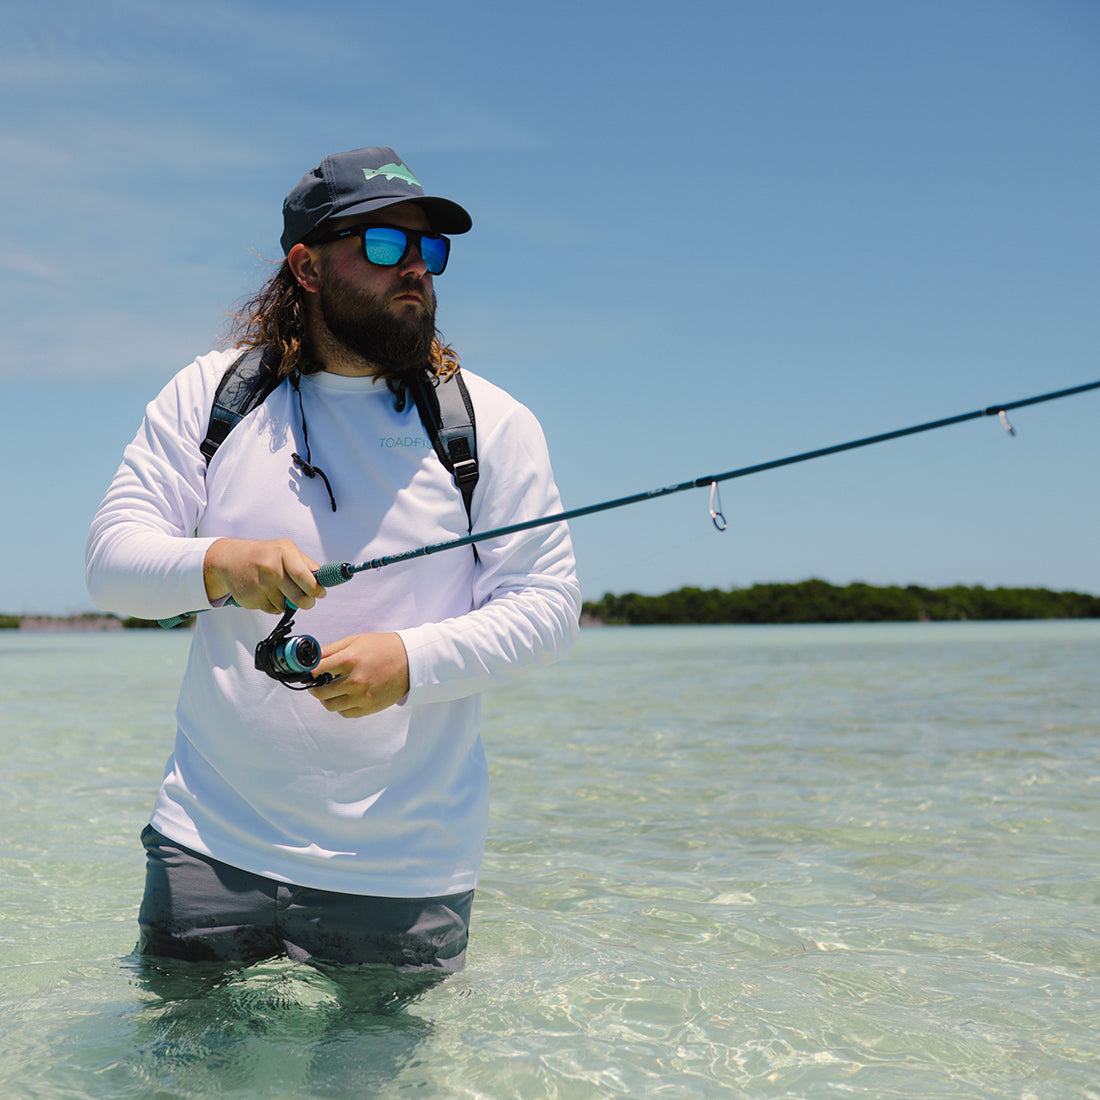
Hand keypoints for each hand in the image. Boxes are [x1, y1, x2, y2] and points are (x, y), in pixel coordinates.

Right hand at [203, 538, 326, 613]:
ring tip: (280, 590)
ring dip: (288, 603)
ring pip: (286, 606)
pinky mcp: (251, 598)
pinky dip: (275, 606)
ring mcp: (260, 584)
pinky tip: (267, 593)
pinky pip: (273, 610)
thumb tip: (324, 580)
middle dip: (306, 603)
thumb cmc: (264, 555)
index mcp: (284, 552)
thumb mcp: (286, 550)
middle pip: (298, 596)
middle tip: (308, 602)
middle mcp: (271, 567)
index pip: (304, 576)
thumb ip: (306, 565)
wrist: (230, 560)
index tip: (320, 594)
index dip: (315, 589)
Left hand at [309, 633, 410, 717]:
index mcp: (350, 660)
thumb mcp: (356, 641)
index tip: (307, 672)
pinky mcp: (370, 707)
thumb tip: (312, 657)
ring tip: (330, 690)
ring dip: (325, 699)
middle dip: (314, 687)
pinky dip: (340, 707)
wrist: (411, 661)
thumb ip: (332, 649)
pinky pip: (345, 713)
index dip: (308, 672)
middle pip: (321, 691)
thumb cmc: (384, 648)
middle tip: (316, 683)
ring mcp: (363, 696)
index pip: (317, 670)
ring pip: (331, 705)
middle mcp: (355, 680)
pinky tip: (344, 697)